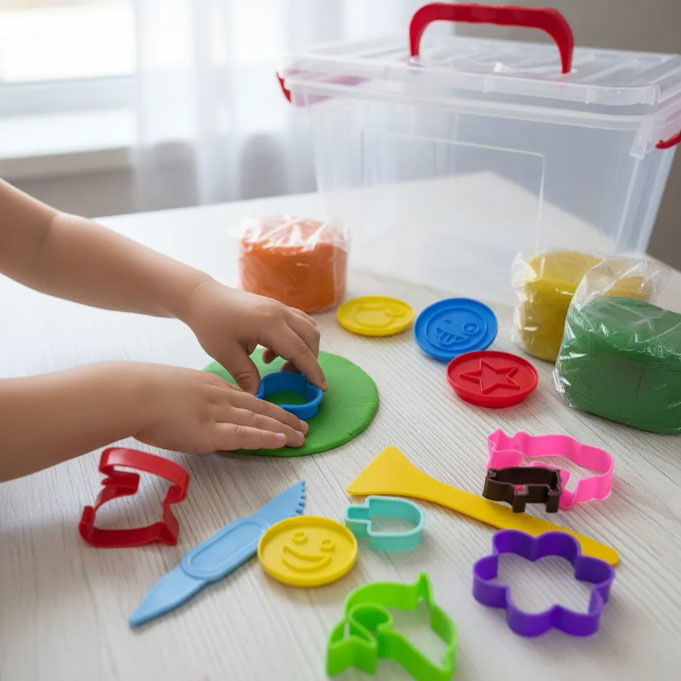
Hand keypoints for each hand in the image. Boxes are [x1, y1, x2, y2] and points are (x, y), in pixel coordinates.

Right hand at [132, 363, 307, 451]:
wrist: (132, 393)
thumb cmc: (141, 392)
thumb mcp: (174, 388)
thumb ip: (189, 401)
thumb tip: (191, 413)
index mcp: (211, 385)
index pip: (246, 398)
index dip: (267, 408)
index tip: (280, 414)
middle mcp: (220, 397)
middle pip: (260, 408)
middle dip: (284, 417)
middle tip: (302, 425)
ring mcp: (217, 413)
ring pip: (258, 421)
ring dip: (283, 429)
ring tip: (301, 436)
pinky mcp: (210, 432)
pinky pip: (244, 435)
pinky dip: (265, 437)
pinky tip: (281, 440)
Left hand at [178, 278, 325, 393]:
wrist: (202, 297)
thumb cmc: (211, 323)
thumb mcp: (226, 354)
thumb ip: (246, 375)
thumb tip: (259, 395)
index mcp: (270, 324)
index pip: (300, 350)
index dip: (312, 371)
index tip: (321, 388)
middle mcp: (280, 312)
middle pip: (310, 338)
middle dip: (309, 361)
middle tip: (293, 379)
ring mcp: (279, 307)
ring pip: (308, 328)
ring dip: (304, 349)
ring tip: (282, 367)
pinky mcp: (276, 307)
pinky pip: (298, 322)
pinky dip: (296, 339)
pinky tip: (272, 353)